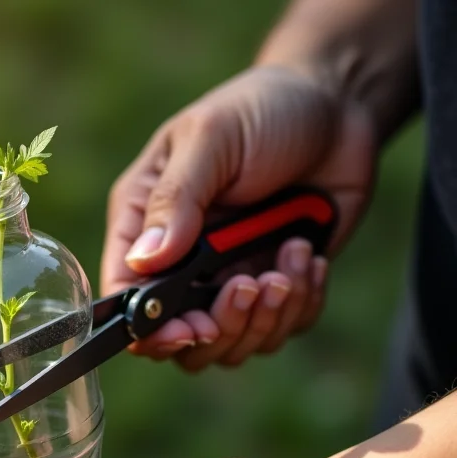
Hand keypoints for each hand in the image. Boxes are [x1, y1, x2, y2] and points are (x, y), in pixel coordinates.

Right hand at [101, 65, 375, 368]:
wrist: (336, 106)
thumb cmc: (261, 110)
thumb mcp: (210, 139)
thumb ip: (175, 200)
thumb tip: (145, 261)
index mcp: (145, 226)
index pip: (127, 298)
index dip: (151, 329)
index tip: (190, 329)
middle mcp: (182, 264)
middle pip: (181, 339)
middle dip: (221, 326)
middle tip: (250, 284)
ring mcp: (228, 280)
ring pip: (232, 345)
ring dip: (267, 316)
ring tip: (291, 259)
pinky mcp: (275, 287)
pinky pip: (281, 330)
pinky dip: (301, 305)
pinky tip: (308, 256)